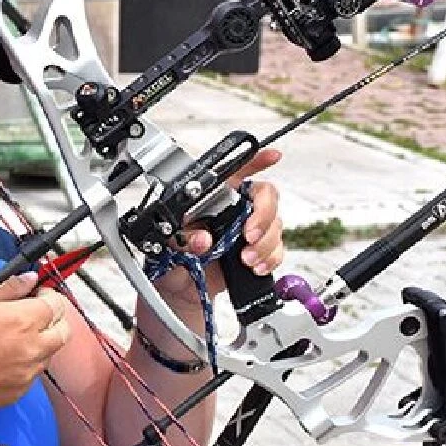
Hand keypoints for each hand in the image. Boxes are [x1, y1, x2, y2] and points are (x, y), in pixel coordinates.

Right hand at [0, 272, 70, 411]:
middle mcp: (32, 348)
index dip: (48, 295)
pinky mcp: (18, 392)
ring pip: (49, 353)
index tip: (37, 294)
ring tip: (11, 337)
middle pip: (64, 331)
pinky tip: (1, 357)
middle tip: (33, 314)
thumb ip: (8, 286)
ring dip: (40, 341)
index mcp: (23, 320)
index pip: (57, 304)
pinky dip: (25, 363)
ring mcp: (27, 373)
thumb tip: (29, 280)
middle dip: (53, 319)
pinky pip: (32, 373)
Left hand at [156, 148, 284, 300]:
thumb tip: (203, 240)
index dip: (255, 159)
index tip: (272, 156)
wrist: (181, 290)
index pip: (235, 171)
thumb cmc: (172, 260)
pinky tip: (255, 266)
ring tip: (245, 259)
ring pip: (275, 224)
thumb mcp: (168, 245)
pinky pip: (277, 248)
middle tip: (248, 234)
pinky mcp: (257, 249)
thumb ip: (183, 239)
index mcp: (212, 197)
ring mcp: (248, 228)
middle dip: (263, 215)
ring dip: (264, 243)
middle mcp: (234, 208)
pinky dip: (270, 258)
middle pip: (266, 195)